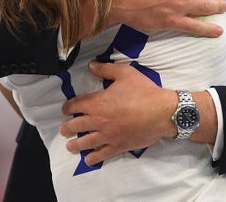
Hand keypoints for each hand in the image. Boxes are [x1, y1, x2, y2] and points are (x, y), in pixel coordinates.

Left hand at [60, 61, 176, 165]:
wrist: (161, 112)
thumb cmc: (143, 91)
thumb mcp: (125, 73)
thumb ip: (106, 69)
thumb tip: (91, 65)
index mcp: (98, 103)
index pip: (76, 105)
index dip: (68, 107)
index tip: (65, 109)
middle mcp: (99, 121)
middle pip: (77, 126)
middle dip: (67, 128)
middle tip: (64, 130)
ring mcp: (108, 135)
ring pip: (86, 142)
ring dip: (75, 145)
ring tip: (70, 147)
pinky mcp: (119, 146)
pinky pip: (102, 154)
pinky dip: (94, 158)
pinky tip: (88, 160)